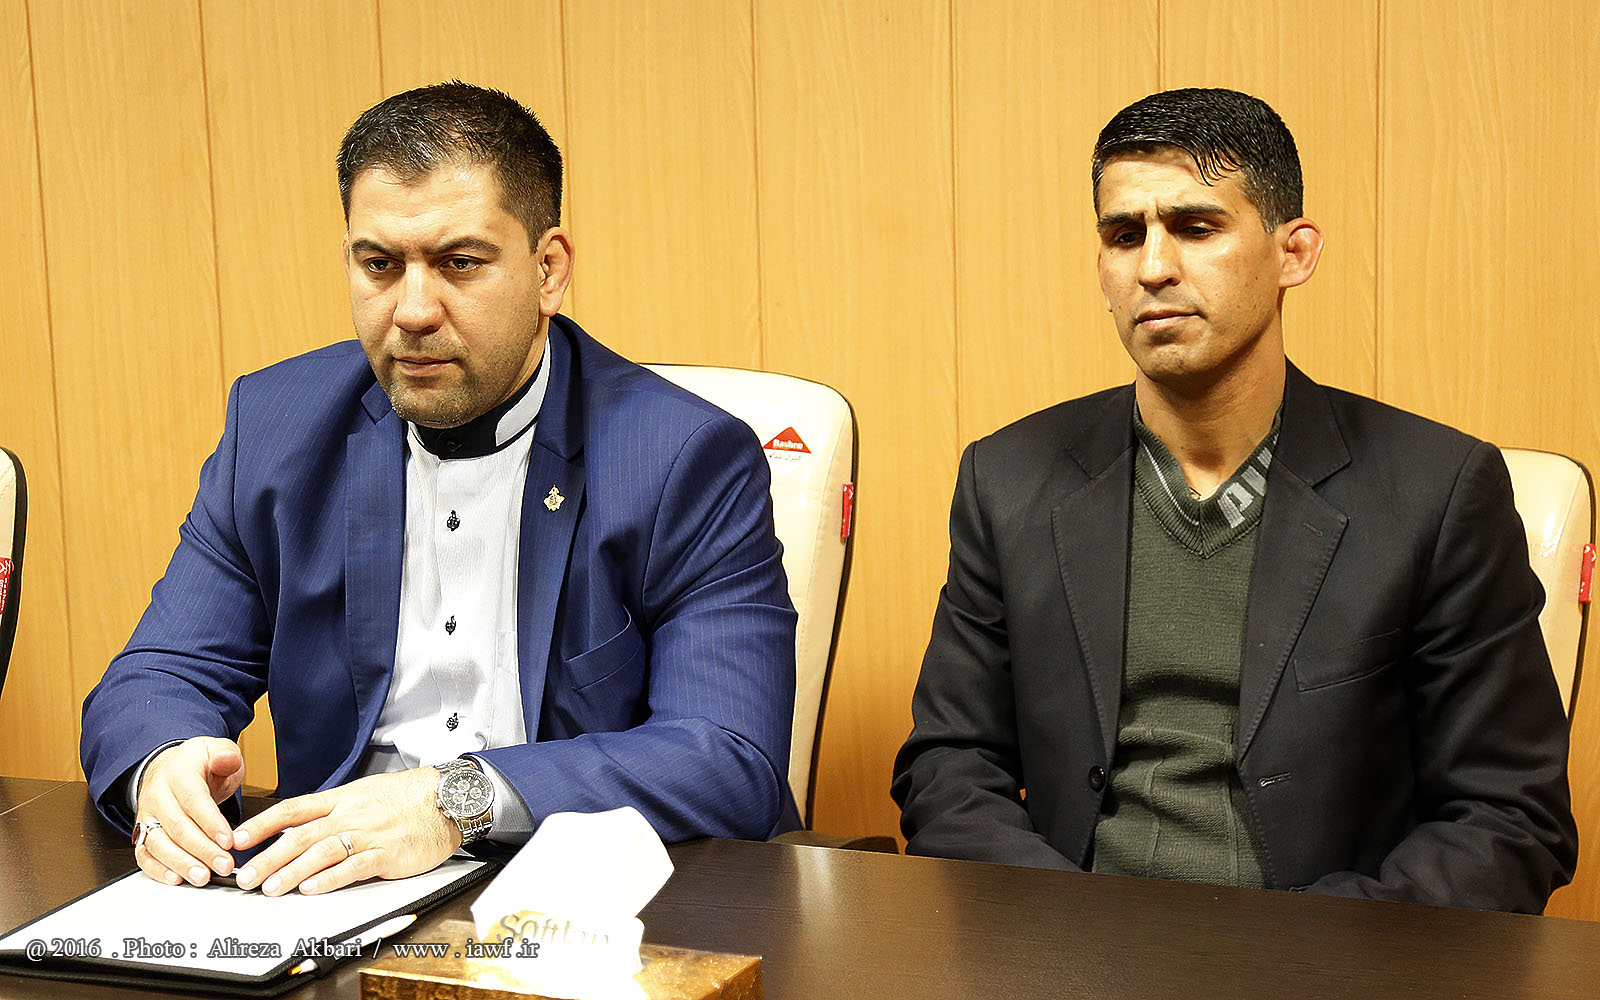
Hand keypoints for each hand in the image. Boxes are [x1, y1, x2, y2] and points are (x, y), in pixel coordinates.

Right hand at [133, 737, 245, 886]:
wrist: (170, 768)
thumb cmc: (198, 764)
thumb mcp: (217, 749)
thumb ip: (225, 755)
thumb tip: (226, 759)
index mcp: (178, 772)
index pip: (194, 800)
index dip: (210, 822)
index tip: (228, 841)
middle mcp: (157, 795)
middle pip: (178, 826)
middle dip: (202, 850)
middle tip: (224, 865)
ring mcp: (147, 815)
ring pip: (159, 843)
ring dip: (181, 863)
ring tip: (203, 876)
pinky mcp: (142, 833)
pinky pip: (145, 854)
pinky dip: (158, 869)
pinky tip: (176, 878)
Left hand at [231, 768, 458, 895]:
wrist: (446, 798)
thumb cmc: (405, 798)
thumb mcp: (363, 794)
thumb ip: (331, 811)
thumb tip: (298, 826)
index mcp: (340, 800)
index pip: (292, 810)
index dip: (262, 824)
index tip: (238, 839)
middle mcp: (349, 816)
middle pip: (300, 835)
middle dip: (268, 857)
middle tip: (244, 877)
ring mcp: (368, 835)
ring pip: (322, 852)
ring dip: (292, 872)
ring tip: (270, 888)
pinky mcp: (387, 854)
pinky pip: (354, 867)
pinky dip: (331, 878)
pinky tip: (312, 889)